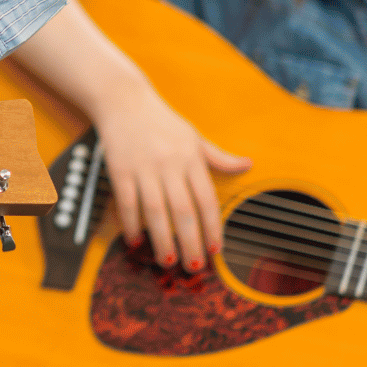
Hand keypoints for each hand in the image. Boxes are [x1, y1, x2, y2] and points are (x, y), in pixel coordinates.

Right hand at [89, 85, 249, 269]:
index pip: (206, 199)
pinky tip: (135, 239)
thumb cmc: (161, 121)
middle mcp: (169, 164)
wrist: (123, 99)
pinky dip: (131, 223)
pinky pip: (127, 202)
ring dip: (162, 239)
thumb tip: (248, 164)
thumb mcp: (194, 136)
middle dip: (190, 242)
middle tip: (193, 267)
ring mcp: (143, 167)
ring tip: (168, 260)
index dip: (212, 228)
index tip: (215, 251)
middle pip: (183, 211)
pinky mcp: (119, 169)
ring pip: (155, 211)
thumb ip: (219, 157)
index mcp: (191, 157)